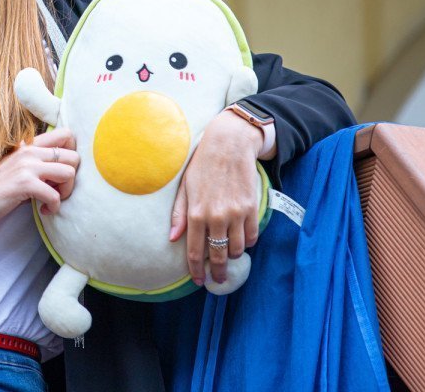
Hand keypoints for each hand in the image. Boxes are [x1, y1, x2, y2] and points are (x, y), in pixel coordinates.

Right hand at [0, 129, 78, 238]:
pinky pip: (55, 195)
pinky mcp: (24, 184)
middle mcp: (30, 151)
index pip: (66, 133)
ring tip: (51, 200)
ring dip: (65, 192)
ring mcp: (27, 166)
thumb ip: (39, 162)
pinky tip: (43, 210)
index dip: (73, 153)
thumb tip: (67, 169)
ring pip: (69, 173)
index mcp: (30, 145)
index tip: (62, 171)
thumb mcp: (18, 167)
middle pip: (74, 156)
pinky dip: (54, 207)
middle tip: (57, 190)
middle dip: (72, 178)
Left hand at [168, 111, 261, 284]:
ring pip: (236, 249)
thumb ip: (179, 215)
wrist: (229, 145)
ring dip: (231, 256)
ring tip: (227, 255)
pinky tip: (241, 240)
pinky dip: (247, 242)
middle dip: (217, 272)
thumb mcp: (185, 187)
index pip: (195, 251)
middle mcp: (216, 217)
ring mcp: (236, 214)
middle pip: (218, 256)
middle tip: (217, 279)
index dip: (196, 269)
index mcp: (196, 213)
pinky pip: (252, 236)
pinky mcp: (251, 208)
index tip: (198, 280)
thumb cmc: (202, 166)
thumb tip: (173, 238)